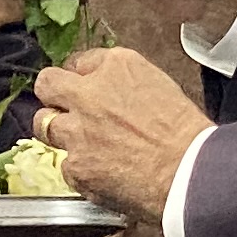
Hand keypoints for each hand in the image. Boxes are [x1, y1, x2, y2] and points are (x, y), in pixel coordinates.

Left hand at [32, 45, 212, 227]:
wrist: (191, 174)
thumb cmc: (189, 136)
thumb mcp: (161, 88)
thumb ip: (126, 85)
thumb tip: (114, 95)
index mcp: (117, 66)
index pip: (81, 62)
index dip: (82, 79)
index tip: (86, 89)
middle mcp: (90, 93)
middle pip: (48, 83)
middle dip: (53, 95)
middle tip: (63, 108)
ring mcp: (77, 131)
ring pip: (44, 124)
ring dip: (59, 132)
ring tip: (81, 144)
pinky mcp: (75, 166)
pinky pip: (65, 166)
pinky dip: (80, 171)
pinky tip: (101, 175)